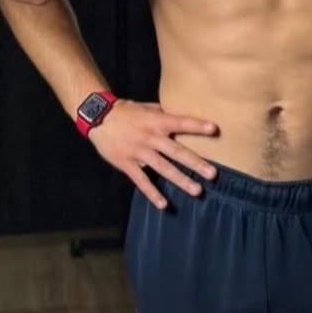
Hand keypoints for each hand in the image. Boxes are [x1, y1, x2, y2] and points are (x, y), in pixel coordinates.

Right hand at [88, 100, 217, 209]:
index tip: (213, 129)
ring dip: (180, 180)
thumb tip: (181, 117)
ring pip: (162, 168)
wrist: (98, 118)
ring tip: (197, 190)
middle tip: (212, 174)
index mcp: (156, 121)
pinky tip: (163, 204)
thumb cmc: (125, 111)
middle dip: (195, 163)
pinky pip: (141, 180)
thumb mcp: (146, 108)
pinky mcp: (126, 164)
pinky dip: (152, 193)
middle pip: (175, 151)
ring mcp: (138, 152)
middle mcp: (149, 137)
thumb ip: (163, 113)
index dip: (196, 125)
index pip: (179, 122)